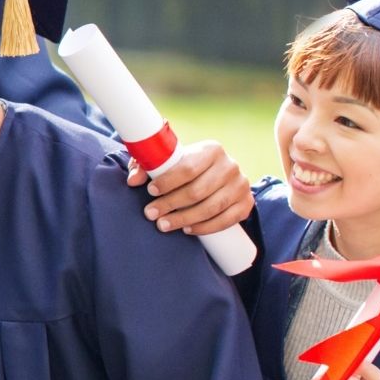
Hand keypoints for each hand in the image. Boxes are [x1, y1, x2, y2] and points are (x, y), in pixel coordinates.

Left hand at [125, 140, 251, 236]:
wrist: (216, 176)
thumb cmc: (185, 168)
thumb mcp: (168, 161)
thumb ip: (146, 166)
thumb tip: (133, 181)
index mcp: (212, 150)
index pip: (189, 168)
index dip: (168, 182)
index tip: (151, 192)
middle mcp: (230, 166)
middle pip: (198, 191)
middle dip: (171, 204)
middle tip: (151, 214)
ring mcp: (241, 185)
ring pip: (211, 207)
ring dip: (185, 219)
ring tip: (164, 224)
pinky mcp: (246, 203)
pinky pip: (227, 220)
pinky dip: (206, 227)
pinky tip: (188, 229)